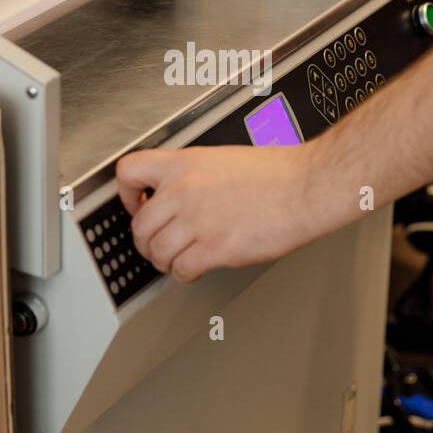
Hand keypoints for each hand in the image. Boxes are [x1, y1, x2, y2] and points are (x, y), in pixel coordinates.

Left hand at [116, 144, 317, 282]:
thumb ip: (194, 175)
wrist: (306, 188)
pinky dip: (184, 274)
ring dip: (164, 261)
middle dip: (146, 241)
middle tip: (157, 244)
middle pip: (139, 225)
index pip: (129, 172)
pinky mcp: (215, 248)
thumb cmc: (277, 174)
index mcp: (184, 164)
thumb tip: (178, 194)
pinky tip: (196, 268)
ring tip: (177, 259)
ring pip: (156, 251)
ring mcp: (198, 221)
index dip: (126, 194)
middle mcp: (184, 191)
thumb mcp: (222, 158)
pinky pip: (181, 269)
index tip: (136, 204)